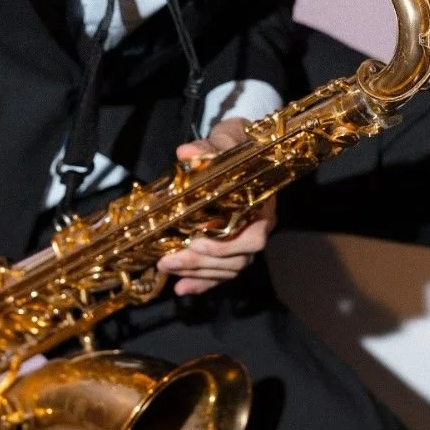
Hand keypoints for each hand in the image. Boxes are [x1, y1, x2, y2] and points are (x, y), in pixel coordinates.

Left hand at [158, 118, 276, 296]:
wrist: (238, 149)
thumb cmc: (234, 147)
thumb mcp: (223, 142)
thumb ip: (207, 149)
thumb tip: (186, 152)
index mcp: (262, 206)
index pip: (254, 237)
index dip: (226, 246)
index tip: (195, 241)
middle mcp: (258, 228)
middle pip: (237, 259)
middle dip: (201, 263)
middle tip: (168, 260)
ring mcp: (245, 242)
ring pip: (228, 270)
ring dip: (197, 273)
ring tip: (168, 268)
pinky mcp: (232, 249)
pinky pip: (221, 274)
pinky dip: (202, 283)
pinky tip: (181, 288)